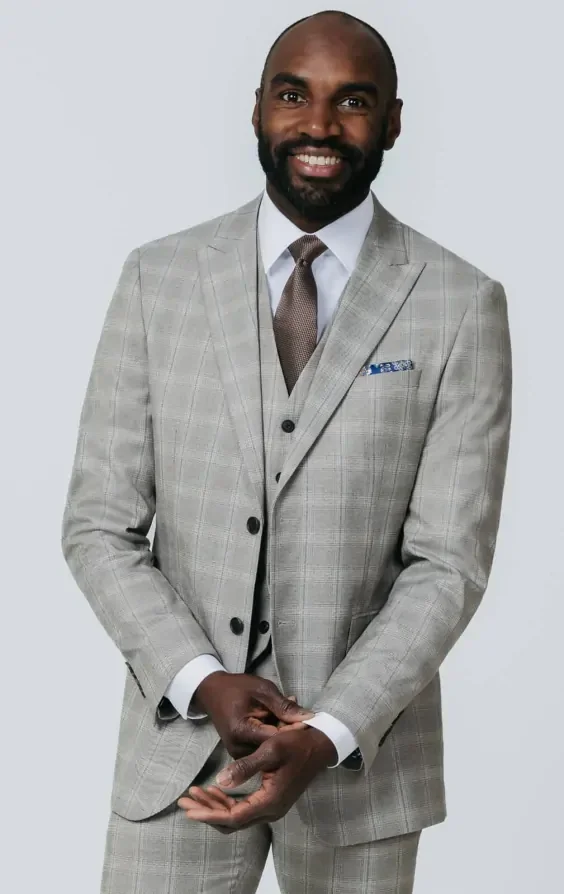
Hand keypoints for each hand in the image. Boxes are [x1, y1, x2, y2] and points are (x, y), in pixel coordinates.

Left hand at [177, 725, 336, 831]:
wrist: (321, 744)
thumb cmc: (296, 743)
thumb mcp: (270, 749)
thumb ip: (245, 767)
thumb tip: (219, 781)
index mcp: (270, 801)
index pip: (233, 817)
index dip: (209, 814)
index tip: (189, 806)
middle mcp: (271, 810)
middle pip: (231, 821)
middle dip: (206, 812)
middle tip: (185, 799)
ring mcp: (272, 807)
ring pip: (236, 817)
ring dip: (214, 807)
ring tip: (195, 793)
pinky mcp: (271, 800)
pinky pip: (244, 809)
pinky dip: (227, 803)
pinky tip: (215, 790)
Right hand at [192, 672, 314, 758]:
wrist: (212, 693)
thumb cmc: (237, 687)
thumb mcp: (262, 689)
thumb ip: (283, 705)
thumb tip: (309, 717)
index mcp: (241, 730)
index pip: (275, 738)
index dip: (293, 730)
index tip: (307, 720)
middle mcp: (238, 748)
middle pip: (274, 747)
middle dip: (289, 732)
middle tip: (299, 715)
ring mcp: (238, 754)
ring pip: (270, 749)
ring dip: (282, 734)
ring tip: (288, 715)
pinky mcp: (241, 754)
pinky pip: (263, 748)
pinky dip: (273, 735)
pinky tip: (278, 720)